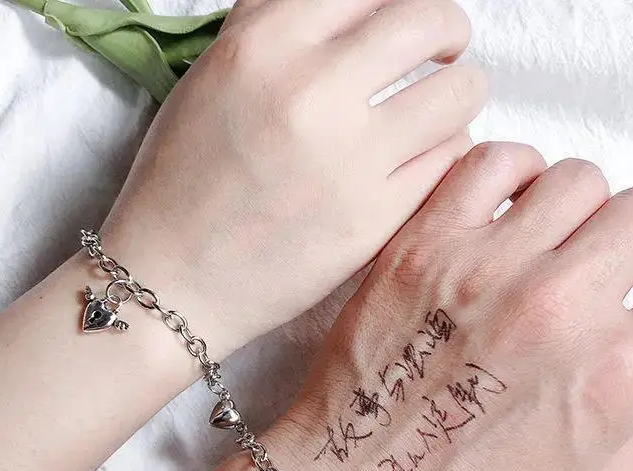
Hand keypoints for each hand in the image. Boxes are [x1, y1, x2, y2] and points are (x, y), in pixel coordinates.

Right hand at [102, 0, 485, 355]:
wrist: (174, 280)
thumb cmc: (182, 183)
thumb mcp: (213, 80)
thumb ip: (274, 28)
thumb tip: (346, 9)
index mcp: (264, 43)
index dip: (396, 3)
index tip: (406, 24)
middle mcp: (313, 89)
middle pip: (428, 23)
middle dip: (447, 32)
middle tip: (444, 54)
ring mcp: (350, 158)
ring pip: (458, 94)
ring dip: (457, 97)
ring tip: (435, 116)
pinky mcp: (374, 218)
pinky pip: (449, 161)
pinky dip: (444, 154)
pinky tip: (420, 165)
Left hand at [264, 142, 632, 470]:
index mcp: (616, 375)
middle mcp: (560, 308)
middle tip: (611, 277)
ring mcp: (485, 268)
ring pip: (577, 179)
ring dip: (580, 212)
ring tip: (554, 247)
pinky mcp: (421, 248)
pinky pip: (488, 160)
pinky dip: (512, 172)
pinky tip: (507, 213)